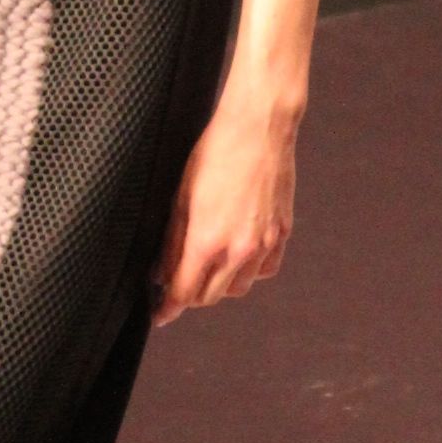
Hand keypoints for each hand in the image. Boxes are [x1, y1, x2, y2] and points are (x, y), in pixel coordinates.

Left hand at [153, 105, 296, 325]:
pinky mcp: (281, 234)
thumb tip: (161, 272)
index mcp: (207, 240)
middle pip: (210, 296)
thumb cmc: (216, 153)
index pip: (185, 292)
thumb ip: (172, 241)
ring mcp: (263, 243)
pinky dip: (248, 271)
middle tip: (177, 282)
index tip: (160, 315)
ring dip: (219, 284)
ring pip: (238, 287)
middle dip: (190, 294)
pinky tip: (237, 255)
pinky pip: (263, 270)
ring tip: (207, 265)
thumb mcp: (181, 197)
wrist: (259, 128)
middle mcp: (238, 249)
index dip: (169, 308)